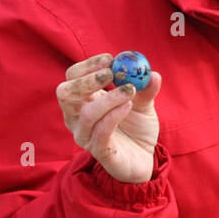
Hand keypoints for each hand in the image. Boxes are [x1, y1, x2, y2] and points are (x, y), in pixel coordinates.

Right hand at [56, 53, 162, 183]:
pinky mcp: (98, 151)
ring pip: (86, 114)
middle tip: (110, 74)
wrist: (145, 158)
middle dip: (87, 81)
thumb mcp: (144, 104)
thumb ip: (146, 89)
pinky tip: (128, 106)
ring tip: (130, 90)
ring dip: (109, 98)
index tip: (109, 59)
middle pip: (66, 93)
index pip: (72, 78)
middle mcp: (77, 118)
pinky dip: (114, 115)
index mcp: (83, 101)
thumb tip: (152, 73)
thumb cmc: (136, 128)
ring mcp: (85, 136)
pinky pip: (101, 132)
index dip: (87, 66)